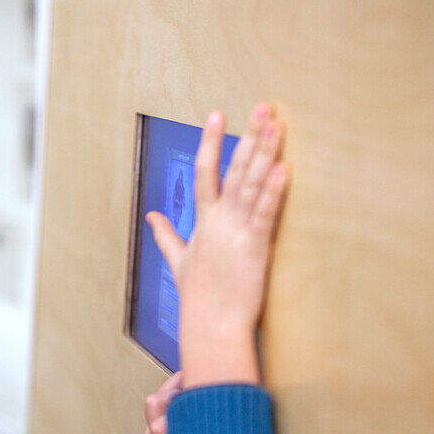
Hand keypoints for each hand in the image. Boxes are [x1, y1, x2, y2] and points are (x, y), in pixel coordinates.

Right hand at [146, 103, 289, 388]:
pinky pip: (265, 214)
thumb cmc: (198, 298)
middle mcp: (218, 221)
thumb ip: (166, 236)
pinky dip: (273, 192)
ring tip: (276, 125)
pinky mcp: (255, 247)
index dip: (210, 142)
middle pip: (232, 170)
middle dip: (247, 137)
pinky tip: (282, 169)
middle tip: (261, 107)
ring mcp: (236, 232)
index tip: (217, 115)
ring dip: (264, 154)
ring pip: (250, 185)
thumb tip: (151, 216)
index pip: (205, 172)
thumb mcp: (178, 261)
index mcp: (203, 222)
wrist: (211, 326)